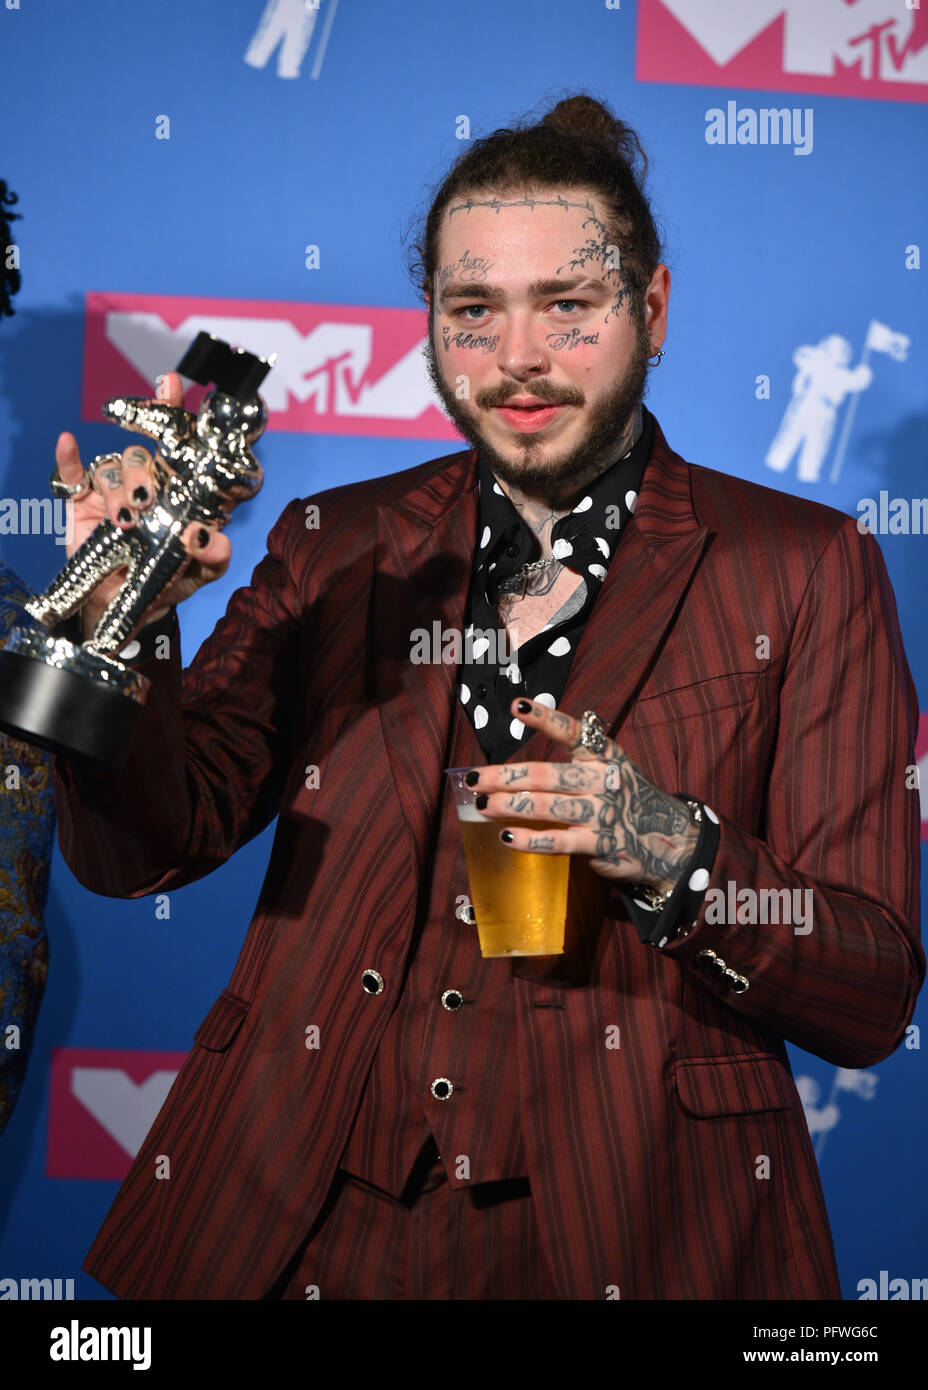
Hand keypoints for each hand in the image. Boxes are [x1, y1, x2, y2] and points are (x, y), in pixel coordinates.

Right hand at [54, 372, 235, 639]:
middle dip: (143, 472)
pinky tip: (68, 443)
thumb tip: (209, 539)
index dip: (174, 412)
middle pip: (143, 454)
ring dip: (117, 488)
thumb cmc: (170, 582)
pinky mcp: (84, 503)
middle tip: (146, 500)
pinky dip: (68, 458)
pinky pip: (72, 475)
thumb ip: (214, 557)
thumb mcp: (200, 573)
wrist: (127, 608)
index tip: (170, 384)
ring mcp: (114, 491)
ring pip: (113, 467)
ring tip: (124, 520)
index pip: (179, 446)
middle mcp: (147, 483)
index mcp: (178, 491)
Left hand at [467, 697, 698, 893]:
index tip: (517, 707)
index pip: (573, 732)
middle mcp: (602, 780)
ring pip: (546, 806)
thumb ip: (579, 758)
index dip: (545, 718)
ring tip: (482, 805)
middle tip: (473, 778)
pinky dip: (529, 840)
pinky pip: (557, 841)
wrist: (671, 840)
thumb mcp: (614, 768)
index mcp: (604, 756)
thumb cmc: (629, 799)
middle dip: (504, 776)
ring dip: (509, 805)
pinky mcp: (600, 844)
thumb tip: (526, 751)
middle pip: (545, 774)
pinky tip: (507, 837)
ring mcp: (601, 813)